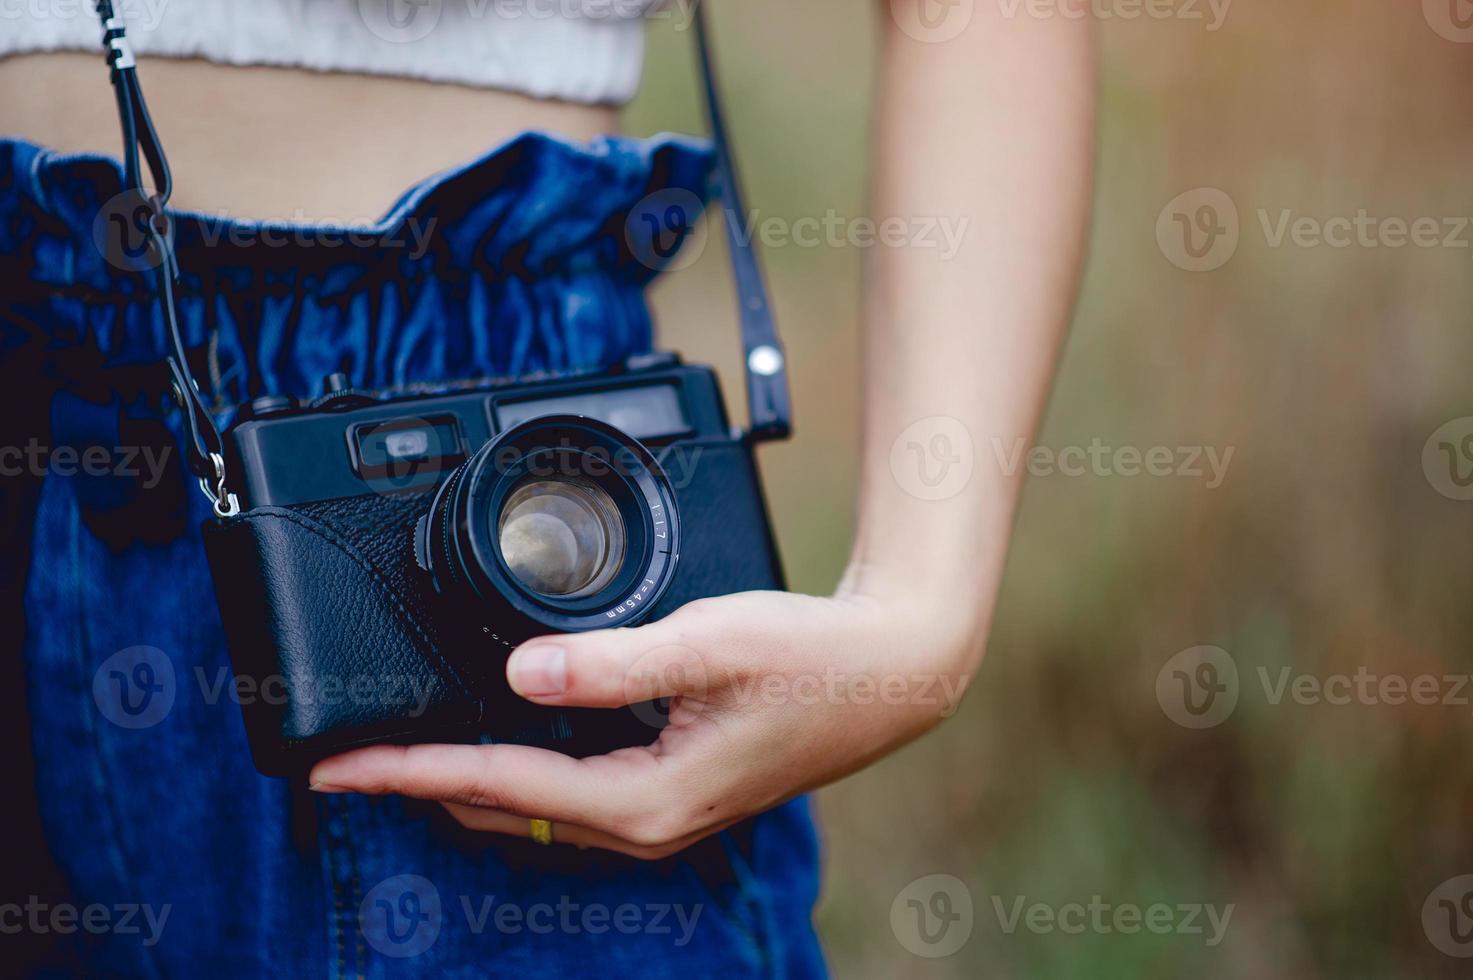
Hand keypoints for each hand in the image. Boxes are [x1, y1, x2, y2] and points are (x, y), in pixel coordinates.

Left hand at [307, 588, 977, 858]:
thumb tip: (520, 672)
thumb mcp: (709, 646)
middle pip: (503, 809)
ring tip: (401, 747)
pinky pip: (571, 794)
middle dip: (421, 783)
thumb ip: (610, 663)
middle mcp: (647, 826)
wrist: (891, 674)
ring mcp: (661, 815)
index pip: (499, 784)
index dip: (409, 770)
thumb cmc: (813, 659)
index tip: (336, 766)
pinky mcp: (673, 791)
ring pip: (534, 807)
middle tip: (345, 756)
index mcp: (646, 802)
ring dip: (464, 778)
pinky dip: (518, 769)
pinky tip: (499, 732)